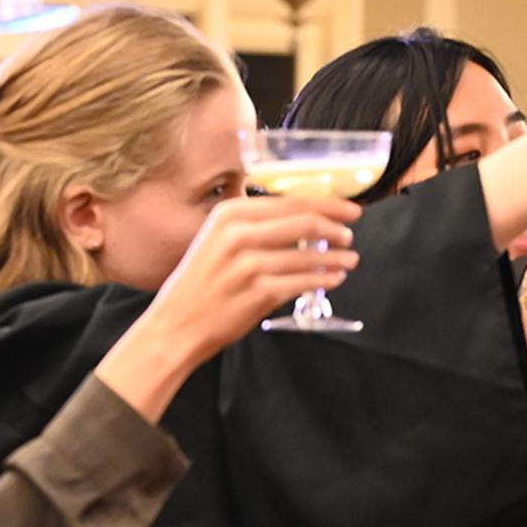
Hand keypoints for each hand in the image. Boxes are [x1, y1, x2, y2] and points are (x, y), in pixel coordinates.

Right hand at [141, 196, 362, 364]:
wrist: (176, 324)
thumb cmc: (201, 282)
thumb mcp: (218, 239)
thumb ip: (257, 225)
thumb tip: (308, 216)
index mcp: (230, 214)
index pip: (292, 202)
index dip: (329, 204)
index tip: (350, 209)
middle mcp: (238, 234)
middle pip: (306, 222)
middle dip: (337, 228)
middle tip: (350, 235)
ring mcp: (249, 264)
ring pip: (310, 254)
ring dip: (337, 258)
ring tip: (349, 259)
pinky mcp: (259, 292)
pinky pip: (305, 282)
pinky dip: (325, 279)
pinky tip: (334, 278)